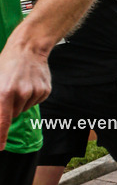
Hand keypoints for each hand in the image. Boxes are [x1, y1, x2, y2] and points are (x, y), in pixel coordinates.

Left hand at [0, 32, 51, 150]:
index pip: (2, 120)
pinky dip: (31, 97)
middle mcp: (21, 94)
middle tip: (8, 91)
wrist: (28, 48)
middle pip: (13, 115)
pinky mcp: (45, 91)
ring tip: (19, 84)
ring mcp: (35, 93)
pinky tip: (29, 83)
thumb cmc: (6, 63)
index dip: (0, 136)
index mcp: (5, 92)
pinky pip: (35, 102)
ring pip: (24, 108)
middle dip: (9, 108)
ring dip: (20, 102)